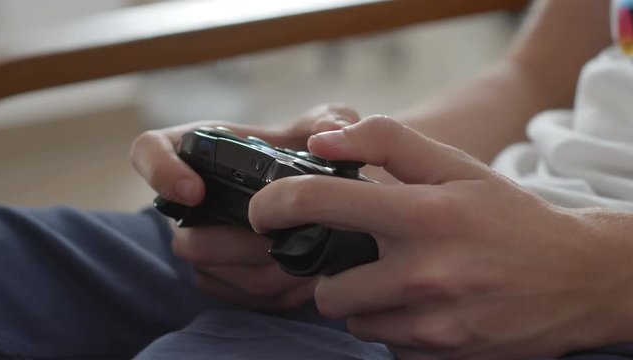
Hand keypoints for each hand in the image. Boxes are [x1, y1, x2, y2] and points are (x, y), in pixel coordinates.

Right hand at [129, 104, 358, 310]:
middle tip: (279, 236)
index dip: (161, 172)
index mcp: (199, 149)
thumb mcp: (324, 127)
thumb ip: (330, 121)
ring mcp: (204, 243)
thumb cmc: (309, 150)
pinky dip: (272, 292)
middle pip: (185, 237)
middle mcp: (190, 201)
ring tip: (306, 256)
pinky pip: (235, 297)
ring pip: (210, 272)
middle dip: (235, 243)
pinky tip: (305, 276)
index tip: (196, 192)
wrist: (321, 195)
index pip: (148, 150)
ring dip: (260, 270)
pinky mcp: (224, 277)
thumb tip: (329, 133)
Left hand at [249, 116, 632, 356]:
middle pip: (326, 289)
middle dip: (333, 274)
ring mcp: (433, 323)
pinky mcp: (442, 356)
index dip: (275, 205)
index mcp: (422, 215)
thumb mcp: (455, 166)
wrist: (575, 278)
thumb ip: (386, 142)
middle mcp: (423, 273)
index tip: (264, 213)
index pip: (320, 203)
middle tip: (365, 258)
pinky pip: (389, 344)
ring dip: (367, 302)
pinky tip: (429, 305)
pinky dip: (397, 325)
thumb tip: (323, 140)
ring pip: (355, 321)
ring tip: (406, 280)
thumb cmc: (508, 216)